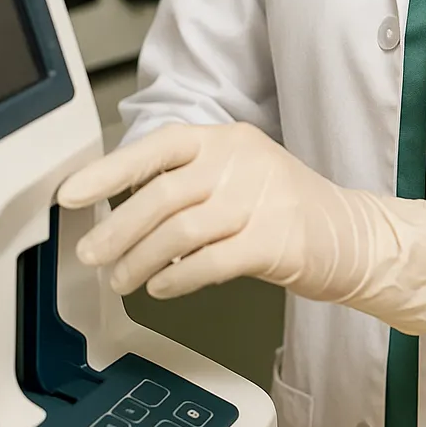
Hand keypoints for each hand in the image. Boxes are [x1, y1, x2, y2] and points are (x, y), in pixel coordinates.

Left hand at [56, 122, 425, 334]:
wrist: (353, 234)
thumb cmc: (287, 208)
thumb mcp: (239, 175)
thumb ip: (188, 181)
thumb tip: (121, 203)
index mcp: (229, 139)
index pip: (160, 146)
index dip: (110, 170)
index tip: (72, 194)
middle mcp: (243, 162)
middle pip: (163, 195)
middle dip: (116, 231)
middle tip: (92, 256)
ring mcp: (262, 200)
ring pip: (180, 232)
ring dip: (140, 261)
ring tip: (124, 280)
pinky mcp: (275, 241)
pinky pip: (210, 262)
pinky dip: (178, 278)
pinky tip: (164, 287)